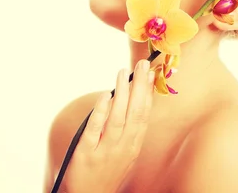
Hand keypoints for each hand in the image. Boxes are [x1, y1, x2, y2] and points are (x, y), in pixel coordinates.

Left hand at [60, 60, 154, 192]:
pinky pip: (96, 129)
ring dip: (122, 93)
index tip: (150, 72)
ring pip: (118, 118)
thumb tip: (130, 99)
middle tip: (142, 64)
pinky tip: (106, 95)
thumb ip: (128, 129)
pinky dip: (101, 111)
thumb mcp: (124, 153)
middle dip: (139, 87)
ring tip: (123, 73)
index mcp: (133, 146)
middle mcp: (123, 147)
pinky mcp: (86, 154)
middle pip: (135, 113)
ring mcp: (106, 151)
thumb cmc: (106, 174)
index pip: (144, 114)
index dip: (148, 92)